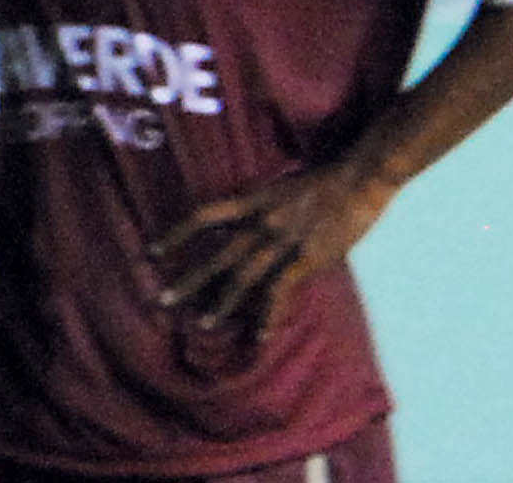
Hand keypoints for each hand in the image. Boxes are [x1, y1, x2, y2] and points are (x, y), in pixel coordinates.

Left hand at [148, 161, 396, 341]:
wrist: (360, 176)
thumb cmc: (325, 179)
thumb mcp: (281, 187)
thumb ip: (262, 208)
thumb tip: (246, 224)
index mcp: (252, 200)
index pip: (204, 216)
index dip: (176, 233)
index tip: (152, 250)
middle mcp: (261, 221)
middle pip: (217, 255)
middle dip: (189, 279)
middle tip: (162, 300)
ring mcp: (283, 241)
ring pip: (244, 277)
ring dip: (222, 303)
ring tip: (202, 323)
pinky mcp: (307, 257)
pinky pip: (280, 291)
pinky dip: (269, 315)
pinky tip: (259, 336)